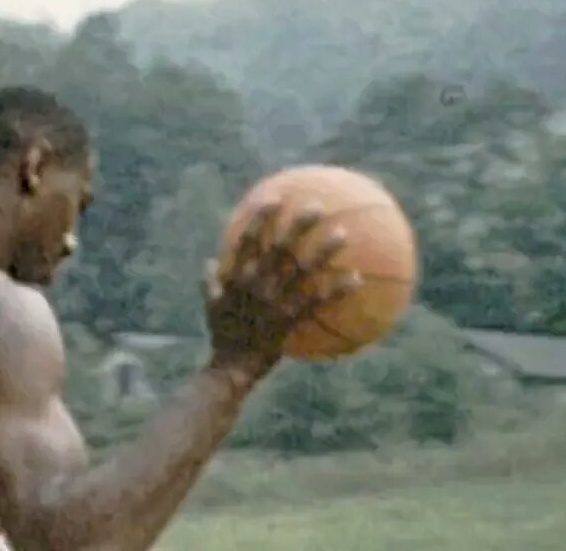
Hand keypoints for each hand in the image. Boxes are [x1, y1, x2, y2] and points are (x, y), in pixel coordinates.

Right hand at [201, 200, 362, 379]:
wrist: (232, 366)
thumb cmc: (222, 335)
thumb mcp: (210, 306)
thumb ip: (210, 282)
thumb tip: (208, 262)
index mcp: (237, 277)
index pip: (248, 239)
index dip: (262, 218)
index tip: (276, 198)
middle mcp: (258, 284)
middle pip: (281, 247)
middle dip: (299, 225)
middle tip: (318, 207)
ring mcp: (275, 302)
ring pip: (303, 271)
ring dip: (323, 251)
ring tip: (343, 234)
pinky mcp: (290, 320)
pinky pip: (317, 302)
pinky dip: (337, 290)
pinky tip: (357, 279)